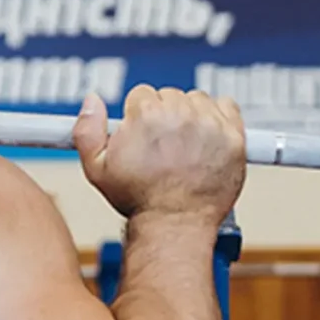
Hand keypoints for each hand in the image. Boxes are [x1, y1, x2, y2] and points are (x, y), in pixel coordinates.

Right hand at [72, 86, 245, 223]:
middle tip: (163, 144)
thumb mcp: (96, 168)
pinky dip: (219, 117)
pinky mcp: (233, 136)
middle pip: (171, 96)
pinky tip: (207, 136)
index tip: (144, 134)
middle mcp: (181, 114)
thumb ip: (87, 130)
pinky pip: (227, 107)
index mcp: (148, 115)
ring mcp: (210, 124)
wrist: (175, 224)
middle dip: (165, 115)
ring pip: (198, 100)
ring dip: (191, 115)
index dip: (140, 116)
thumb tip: (91, 103)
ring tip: (184, 144)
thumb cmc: (140, 200)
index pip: (143, 94)